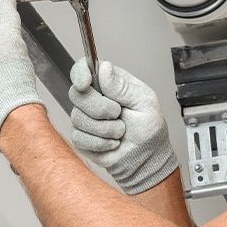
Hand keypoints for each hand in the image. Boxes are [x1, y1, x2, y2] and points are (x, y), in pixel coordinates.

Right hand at [68, 59, 177, 193]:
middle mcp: (94, 98)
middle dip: (100, 108)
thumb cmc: (149, 129)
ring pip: (77, 117)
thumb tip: (104, 68)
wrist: (146, 158)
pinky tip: (112, 143)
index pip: (84, 69)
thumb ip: (122, 86)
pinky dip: (100, 143)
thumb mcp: (144, 102)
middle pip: (77, 94)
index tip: (85, 83)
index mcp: (108, 83)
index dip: (80, 73)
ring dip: (105, 129)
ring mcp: (85, 118)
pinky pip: (79, 137)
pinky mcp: (81, 137)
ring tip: (120, 131)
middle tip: (119, 114)